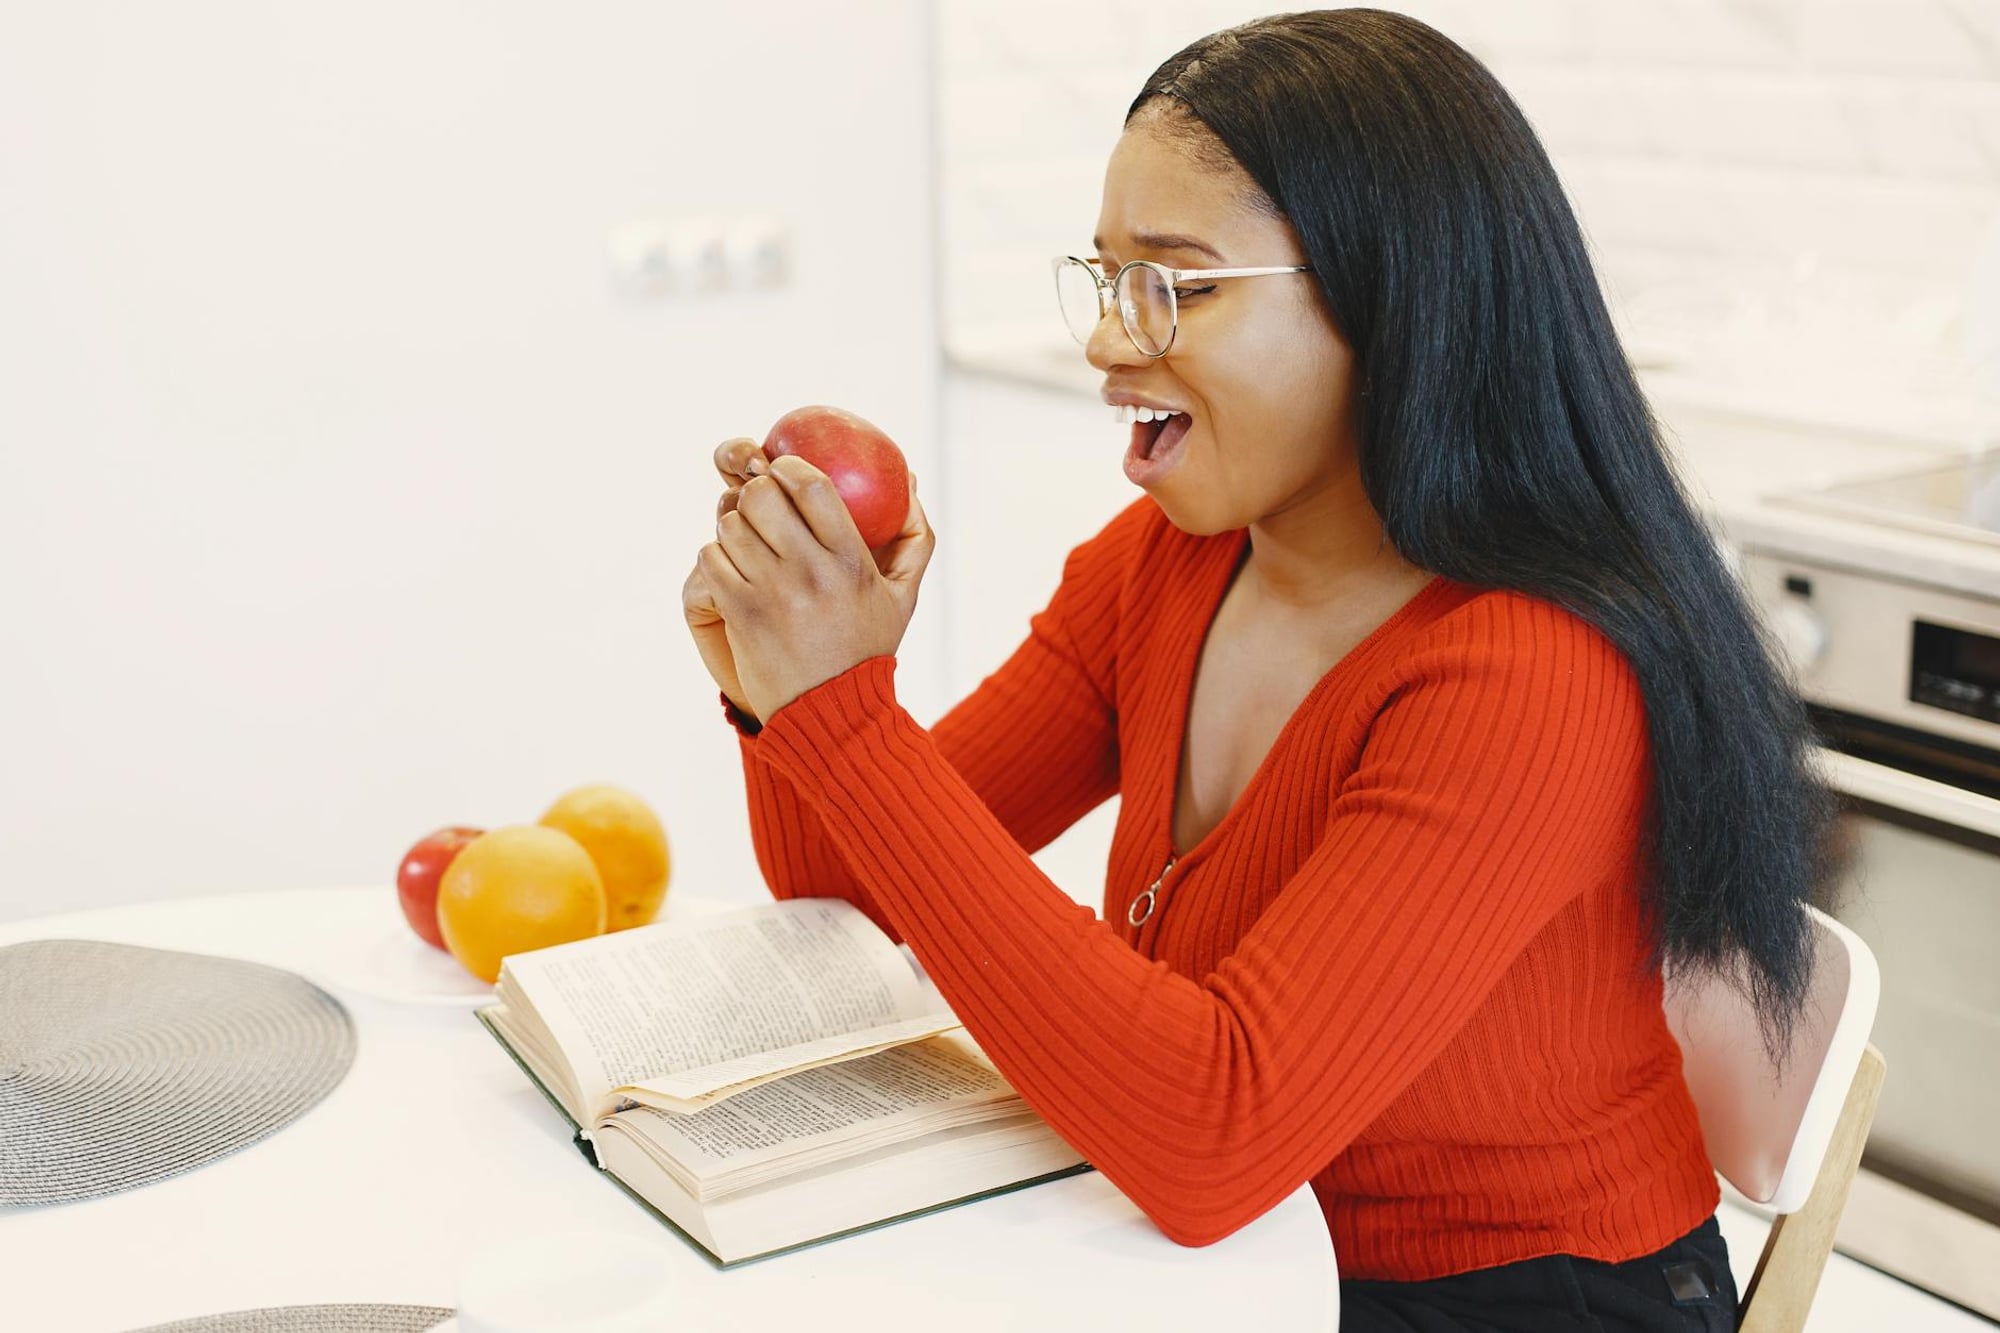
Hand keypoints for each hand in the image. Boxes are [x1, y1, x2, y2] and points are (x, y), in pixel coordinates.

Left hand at [690, 449, 931, 723]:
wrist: (832, 715)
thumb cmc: (868, 649)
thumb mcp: (903, 596)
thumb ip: (914, 537)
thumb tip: (913, 482)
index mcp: (851, 561)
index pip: (812, 486)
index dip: (788, 467)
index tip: (781, 469)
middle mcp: (811, 572)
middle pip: (761, 496)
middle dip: (754, 493)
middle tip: (758, 506)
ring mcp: (772, 593)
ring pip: (729, 525)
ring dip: (732, 527)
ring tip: (746, 542)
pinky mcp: (740, 613)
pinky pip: (710, 558)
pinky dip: (715, 558)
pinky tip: (732, 571)